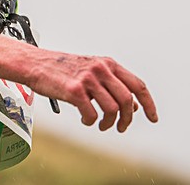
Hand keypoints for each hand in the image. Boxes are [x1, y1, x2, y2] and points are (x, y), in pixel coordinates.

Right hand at [28, 52, 157, 132]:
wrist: (36, 64)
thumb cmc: (64, 69)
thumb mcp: (93, 71)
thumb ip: (113, 84)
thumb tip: (134, 104)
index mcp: (108, 64)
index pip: (138, 85)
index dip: (148, 104)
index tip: (153, 118)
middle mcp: (101, 69)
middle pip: (127, 100)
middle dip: (127, 119)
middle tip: (121, 127)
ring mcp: (88, 79)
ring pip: (112, 109)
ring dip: (109, 123)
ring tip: (101, 125)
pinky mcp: (74, 90)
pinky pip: (91, 114)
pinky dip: (91, 121)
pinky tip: (86, 119)